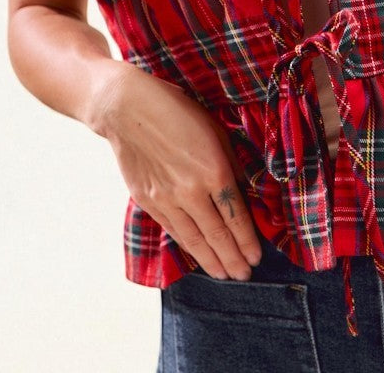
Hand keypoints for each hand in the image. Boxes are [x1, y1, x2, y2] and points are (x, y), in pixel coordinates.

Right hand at [95, 62, 261, 280]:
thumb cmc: (176, 111)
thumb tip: (244, 191)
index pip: (236, 217)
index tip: (256, 257)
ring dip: (211, 260)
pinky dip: (187, 245)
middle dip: (233, 259)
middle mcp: (191, 191)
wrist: (126, 108)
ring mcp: (166, 199)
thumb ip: (230, 164)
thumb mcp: (214, 130)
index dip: (248, 241)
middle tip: (244, 275)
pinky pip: (173, 230)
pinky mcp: (148, 201)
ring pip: (194, 239)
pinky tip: (197, 254)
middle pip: (217, 235)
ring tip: (224, 275)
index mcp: (213, 170)